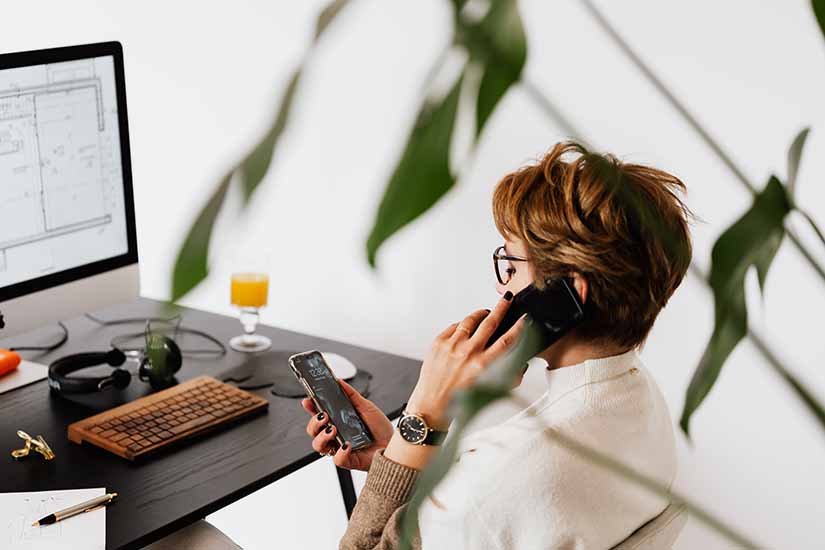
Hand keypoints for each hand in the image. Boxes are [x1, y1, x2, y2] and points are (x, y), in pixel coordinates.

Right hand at [301, 380, 393, 470]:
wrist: (393, 443)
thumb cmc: (379, 428)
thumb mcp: (366, 406)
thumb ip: (351, 395)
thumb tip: (339, 382)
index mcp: (337, 421)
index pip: (318, 414)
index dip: (310, 408)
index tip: (308, 400)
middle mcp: (335, 435)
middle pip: (313, 431)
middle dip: (314, 422)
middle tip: (324, 416)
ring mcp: (339, 448)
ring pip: (318, 446)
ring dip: (322, 436)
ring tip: (333, 429)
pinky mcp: (348, 460)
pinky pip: (337, 459)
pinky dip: (341, 452)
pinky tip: (348, 444)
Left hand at [406, 293, 525, 427]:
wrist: (432, 405)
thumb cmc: (458, 400)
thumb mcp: (488, 390)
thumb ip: (506, 375)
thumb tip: (519, 362)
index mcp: (482, 366)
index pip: (507, 340)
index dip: (519, 327)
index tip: (524, 319)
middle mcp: (467, 353)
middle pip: (490, 322)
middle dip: (501, 308)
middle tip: (506, 299)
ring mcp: (451, 346)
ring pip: (470, 320)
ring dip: (480, 314)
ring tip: (485, 313)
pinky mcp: (438, 342)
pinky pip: (454, 326)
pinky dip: (462, 326)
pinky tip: (465, 330)